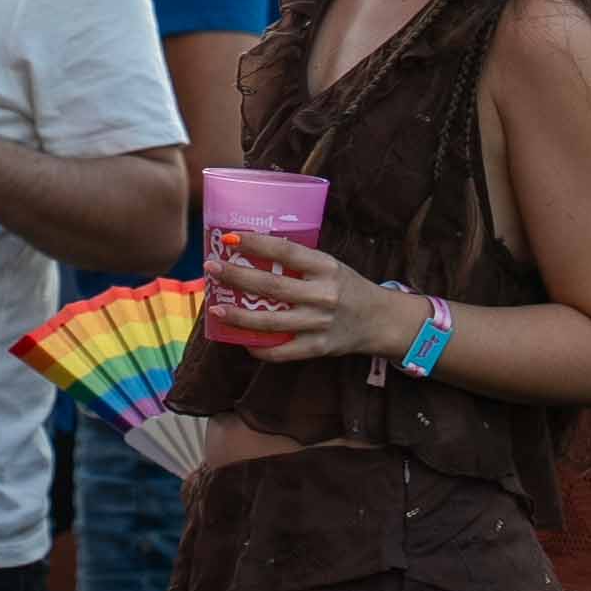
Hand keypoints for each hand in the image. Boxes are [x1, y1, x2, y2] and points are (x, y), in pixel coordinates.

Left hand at [202, 230, 419, 364]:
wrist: (378, 319)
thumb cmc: (346, 287)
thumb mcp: (329, 266)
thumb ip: (299, 263)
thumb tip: (252, 252)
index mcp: (326, 267)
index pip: (286, 252)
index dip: (257, 244)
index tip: (230, 238)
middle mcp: (323, 295)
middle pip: (272, 287)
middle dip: (237, 278)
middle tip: (212, 269)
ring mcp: (320, 324)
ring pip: (271, 323)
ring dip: (239, 317)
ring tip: (216, 310)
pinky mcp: (318, 348)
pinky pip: (281, 352)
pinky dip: (258, 348)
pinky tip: (241, 340)